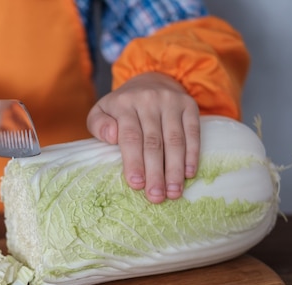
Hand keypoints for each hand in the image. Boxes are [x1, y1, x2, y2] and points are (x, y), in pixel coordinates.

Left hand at [87, 72, 199, 202]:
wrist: (150, 80)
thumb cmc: (122, 107)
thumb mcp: (101, 111)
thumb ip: (98, 125)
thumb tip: (111, 137)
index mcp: (124, 103)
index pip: (130, 136)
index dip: (134, 162)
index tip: (136, 184)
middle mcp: (149, 99)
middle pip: (153, 142)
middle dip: (155, 172)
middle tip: (156, 196)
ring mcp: (171, 101)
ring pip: (174, 140)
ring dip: (175, 169)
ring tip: (173, 192)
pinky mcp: (189, 105)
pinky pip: (193, 132)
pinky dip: (192, 154)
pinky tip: (189, 174)